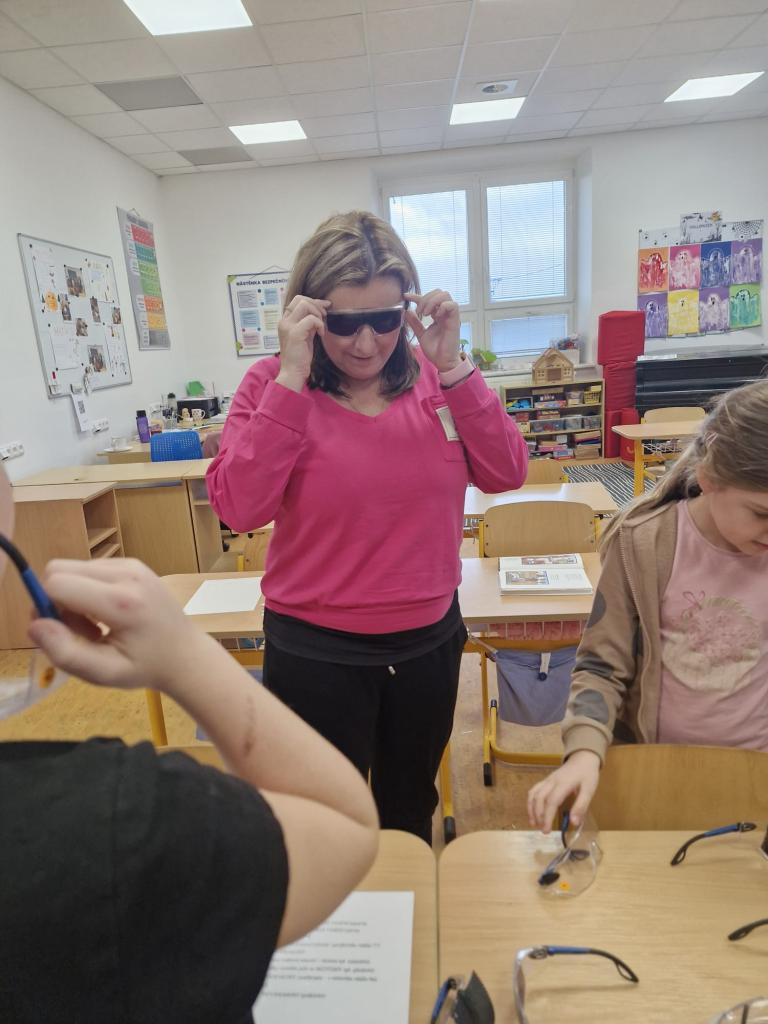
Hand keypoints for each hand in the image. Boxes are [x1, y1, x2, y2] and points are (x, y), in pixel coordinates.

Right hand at [26, 558, 211, 694]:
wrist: (186, 654)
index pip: (57, 583)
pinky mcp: (133, 563)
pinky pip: (89, 569)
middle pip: (59, 569)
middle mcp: (127, 574)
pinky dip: (87, 591)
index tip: (62, 634)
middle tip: (80, 632)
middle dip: (56, 601)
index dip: (46, 608)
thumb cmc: (146, 668)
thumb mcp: (104, 674)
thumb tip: (35, 624)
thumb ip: (66, 653)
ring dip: (73, 598)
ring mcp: (132, 564)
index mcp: (121, 602)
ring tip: (97, 627)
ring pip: (72, 568)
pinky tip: (107, 615)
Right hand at [276, 295, 330, 390]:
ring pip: (305, 305)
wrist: (293, 373)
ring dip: (318, 314)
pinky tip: (321, 334)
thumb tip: (320, 312)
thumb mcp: (305, 336)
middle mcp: (284, 321)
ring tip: (321, 327)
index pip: (298, 300)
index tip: (325, 307)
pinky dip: (319, 324)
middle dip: (316, 304)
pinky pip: (311, 319)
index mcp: (285, 321)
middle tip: (324, 316)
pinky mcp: (295, 333)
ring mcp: (288, 326)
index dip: (313, 301)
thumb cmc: (299, 357)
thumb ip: (309, 324)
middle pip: (300, 299)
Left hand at [404, 290, 460, 372]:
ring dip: (432, 301)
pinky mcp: (455, 321)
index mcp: (437, 315)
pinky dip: (442, 307)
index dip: (416, 296)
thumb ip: (415, 323)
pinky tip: (435, 316)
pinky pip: (452, 305)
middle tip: (418, 312)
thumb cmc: (435, 350)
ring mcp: (450, 316)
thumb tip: (406, 311)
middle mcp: (444, 313)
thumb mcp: (421, 334)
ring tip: (425, 313)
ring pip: (445, 295)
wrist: (443, 362)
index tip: (405, 296)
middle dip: (425, 298)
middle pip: (438, 292)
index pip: (428, 298)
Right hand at [527, 750, 600, 832]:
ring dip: (532, 809)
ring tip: (534, 823)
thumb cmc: (587, 775)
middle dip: (538, 816)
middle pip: (539, 798)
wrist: (583, 758)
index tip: (546, 830)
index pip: (551, 802)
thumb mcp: (589, 790)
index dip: (547, 817)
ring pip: (534, 794)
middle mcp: (552, 782)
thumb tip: (573, 823)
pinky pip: (534, 790)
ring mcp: (547, 780)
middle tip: (543, 830)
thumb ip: (581, 806)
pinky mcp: (546, 780)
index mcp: (563, 784)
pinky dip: (531, 801)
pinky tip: (533, 811)